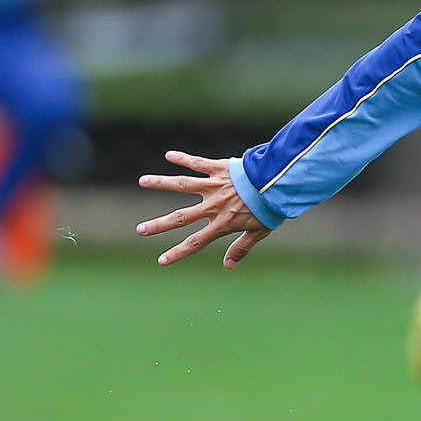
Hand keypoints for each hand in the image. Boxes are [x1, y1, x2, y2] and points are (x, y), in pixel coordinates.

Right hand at [136, 151, 270, 267]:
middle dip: (159, 225)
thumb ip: (242, 247)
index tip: (161, 261)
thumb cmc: (272, 208)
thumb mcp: (260, 231)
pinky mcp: (219, 168)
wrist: (280, 183)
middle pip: (180, 217)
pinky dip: (183, 158)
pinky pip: (197, 162)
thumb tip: (228, 265)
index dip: (178, 253)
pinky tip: (169, 155)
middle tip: (140, 229)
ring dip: (161, 182)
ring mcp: (214, 186)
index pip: (196, 242)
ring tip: (142, 181)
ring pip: (182, 184)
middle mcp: (213, 206)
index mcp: (223, 223)